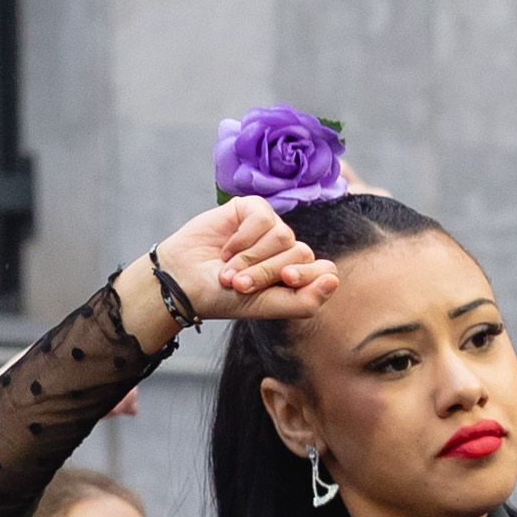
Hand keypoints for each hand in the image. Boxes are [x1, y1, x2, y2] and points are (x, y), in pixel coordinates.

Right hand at [179, 195, 334, 321]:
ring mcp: (270, 228)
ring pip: (283, 236)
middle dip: (267, 272)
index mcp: (295, 276)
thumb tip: (334, 280)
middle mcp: (286, 251)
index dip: (307, 275)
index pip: (325, 270)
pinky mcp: (252, 209)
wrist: (181, 280)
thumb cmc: (220, 297)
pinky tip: (226, 248)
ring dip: (250, 259)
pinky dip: (243, 238)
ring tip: (228, 270)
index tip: (285, 280)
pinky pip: (263, 218)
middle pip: (301, 253)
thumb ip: (304, 301)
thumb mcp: (264, 307)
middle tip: (238, 285)